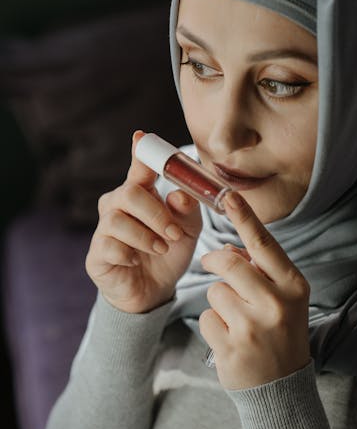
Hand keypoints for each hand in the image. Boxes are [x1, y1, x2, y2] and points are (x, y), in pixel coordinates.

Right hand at [85, 131, 201, 313]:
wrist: (155, 291)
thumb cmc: (169, 252)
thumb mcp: (188, 229)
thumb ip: (187, 209)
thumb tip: (180, 194)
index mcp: (142, 194)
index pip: (140, 168)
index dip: (140, 152)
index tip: (141, 137)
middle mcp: (118, 205)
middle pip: (130, 193)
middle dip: (156, 213)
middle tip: (174, 234)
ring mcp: (104, 228)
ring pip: (119, 220)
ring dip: (147, 236)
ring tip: (162, 248)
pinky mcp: (97, 253)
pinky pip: (110, 245)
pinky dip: (130, 253)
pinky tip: (137, 260)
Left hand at [199, 192, 310, 389]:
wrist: (281, 388)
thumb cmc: (280, 333)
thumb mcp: (284, 299)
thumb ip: (261, 272)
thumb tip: (228, 249)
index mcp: (293, 285)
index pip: (264, 244)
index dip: (244, 217)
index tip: (228, 195)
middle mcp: (276, 303)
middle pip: (229, 263)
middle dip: (214, 261)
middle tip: (211, 265)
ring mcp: (253, 327)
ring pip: (214, 291)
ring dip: (218, 301)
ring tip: (236, 319)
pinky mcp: (231, 347)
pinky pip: (206, 318)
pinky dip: (213, 325)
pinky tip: (229, 339)